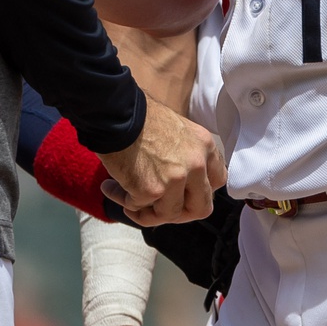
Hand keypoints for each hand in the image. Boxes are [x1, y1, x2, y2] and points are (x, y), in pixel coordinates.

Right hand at [100, 103, 223, 226]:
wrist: (116, 111)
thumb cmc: (139, 116)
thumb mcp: (178, 129)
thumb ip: (186, 155)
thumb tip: (179, 182)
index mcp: (205, 146)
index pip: (217, 182)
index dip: (199, 193)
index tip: (181, 194)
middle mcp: (197, 164)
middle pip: (201, 208)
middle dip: (179, 214)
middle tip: (159, 210)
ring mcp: (176, 179)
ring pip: (169, 214)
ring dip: (147, 213)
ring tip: (128, 203)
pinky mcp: (152, 190)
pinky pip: (140, 208)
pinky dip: (124, 202)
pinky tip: (110, 188)